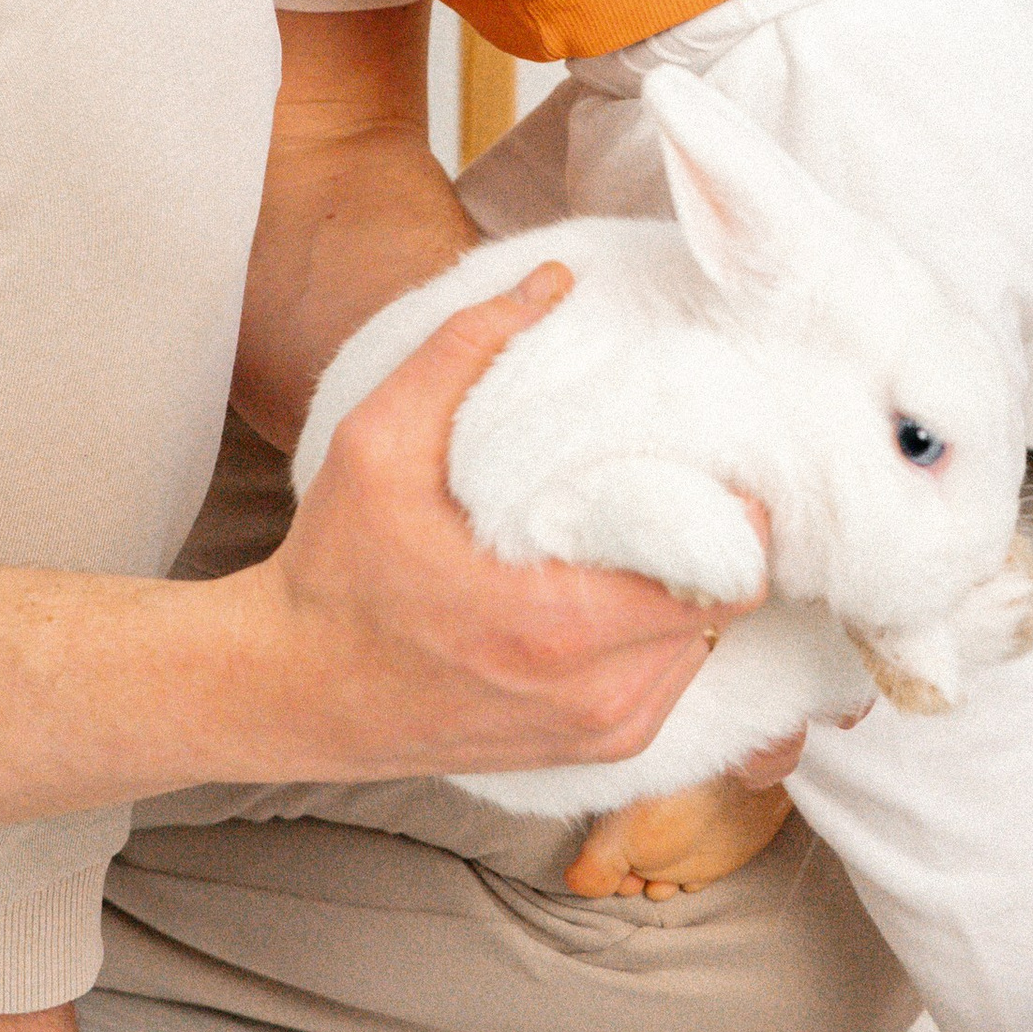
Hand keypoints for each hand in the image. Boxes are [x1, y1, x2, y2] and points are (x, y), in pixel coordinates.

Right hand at [249, 266, 767, 784]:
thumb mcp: (378, 441)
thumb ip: (464, 351)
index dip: (739, 511)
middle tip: (687, 481)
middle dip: (719, 540)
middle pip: (728, 607)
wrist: (293, 690)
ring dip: (691, 588)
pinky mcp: (594, 750)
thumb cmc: (335, 567)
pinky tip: (617, 587)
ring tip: (650, 529)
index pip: (728, 574)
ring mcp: (601, 733)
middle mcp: (596, 694)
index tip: (714, 461)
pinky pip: (671, 681)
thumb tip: (551, 281)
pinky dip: (663, 634)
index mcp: (559, 624)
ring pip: (706, 645)